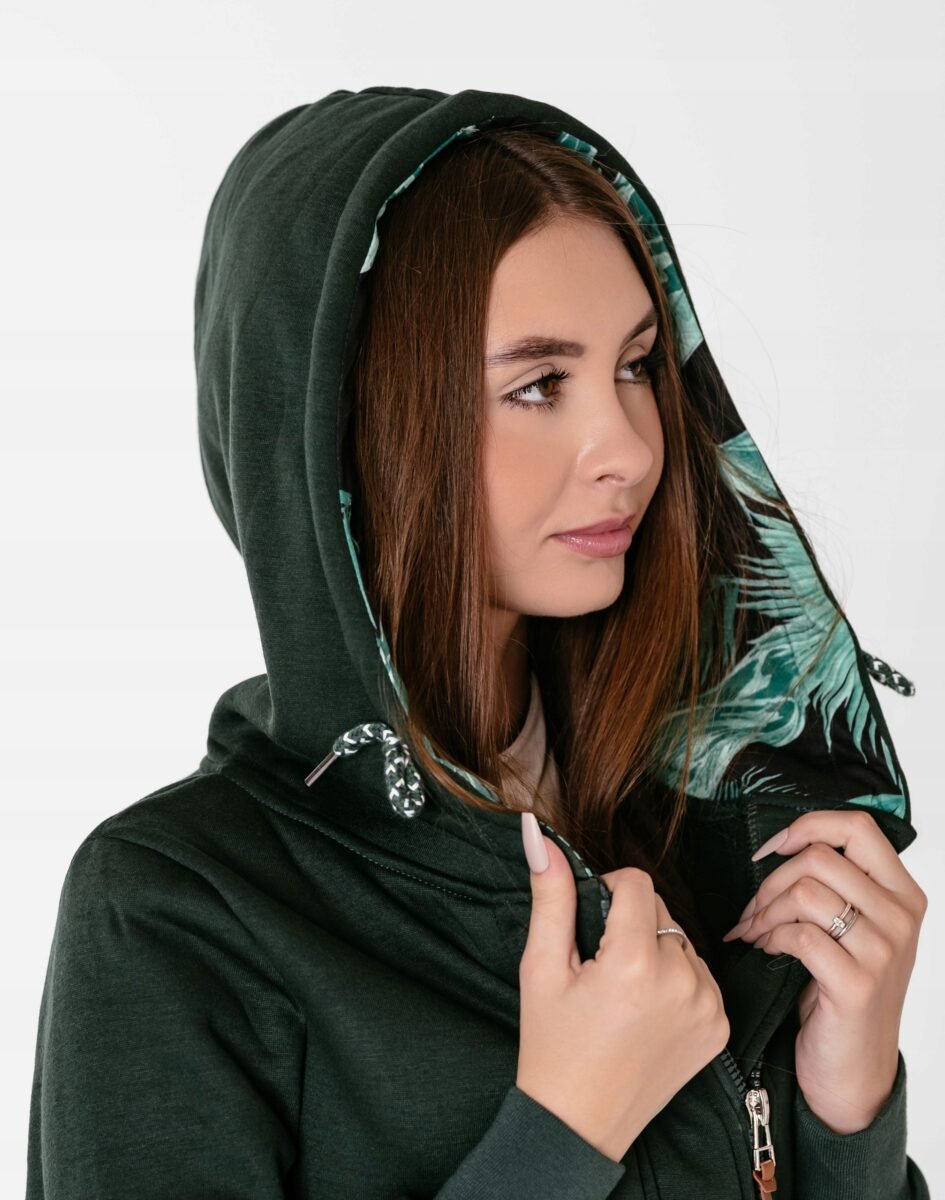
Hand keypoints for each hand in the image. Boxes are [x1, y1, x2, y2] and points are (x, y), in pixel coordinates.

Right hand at [518, 815, 730, 1162]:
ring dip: (655, 948)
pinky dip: (675, 978)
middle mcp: (682, 981)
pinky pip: (699, 973)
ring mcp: (708, 1006)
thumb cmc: (552, 1045)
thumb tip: (538, 834)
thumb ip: (550, 895)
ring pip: (680, 939)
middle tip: (599, 965)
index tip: (588, 925)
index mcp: (635, 963)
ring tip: (623, 990)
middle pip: (660, 908)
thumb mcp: (541, 967)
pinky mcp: (720, 1027)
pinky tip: (647, 1007)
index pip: (636, 882)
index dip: (606, 892)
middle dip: (630, 922)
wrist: (579, 1124)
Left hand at [721, 809, 926, 1133]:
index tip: (771, 848)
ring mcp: (883, 951)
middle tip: (753, 909)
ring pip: (805, 891)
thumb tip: (784, 840)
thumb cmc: (843, 991)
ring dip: (765, 910)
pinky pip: (799, 935)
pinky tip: (766, 950)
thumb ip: (838, 883)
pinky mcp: (857, 984)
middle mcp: (901, 917)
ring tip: (754, 931)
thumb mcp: (854, 929)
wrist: (853, 1069)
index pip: (857, 827)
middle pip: (819, 856)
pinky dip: (770, 938)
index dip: (806, 825)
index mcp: (903, 893)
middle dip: (771, 879)